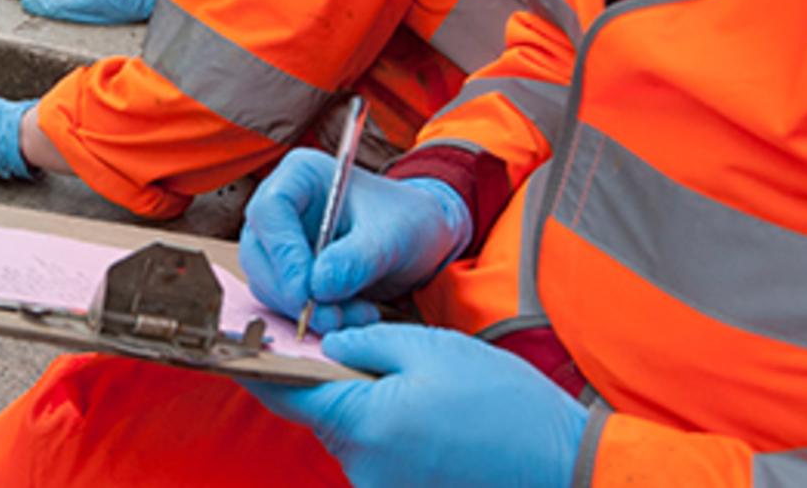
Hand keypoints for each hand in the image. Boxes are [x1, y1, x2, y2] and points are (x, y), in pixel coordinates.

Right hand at [240, 150, 471, 333]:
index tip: (307, 292)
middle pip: (259, 252)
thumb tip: (318, 287)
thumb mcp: (392, 236)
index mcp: (300, 176)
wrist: (420, 240)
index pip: (270, 212)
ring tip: (359, 314)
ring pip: (268, 283)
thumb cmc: (406, 221)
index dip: (283, 253)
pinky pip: (285, 301)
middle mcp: (281, 207)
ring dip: (308, 310)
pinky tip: (354, 314)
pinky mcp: (288, 272)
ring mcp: (281, 240)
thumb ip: (357, 258)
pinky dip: (316, 317)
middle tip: (332, 318)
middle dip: (293, 292)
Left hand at [248, 324, 586, 487]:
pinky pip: (380, 454)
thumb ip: (367, 340)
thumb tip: (327, 340)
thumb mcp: (432, 349)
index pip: (285, 392)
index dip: (260, 361)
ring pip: (353, 432)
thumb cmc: (506, 406)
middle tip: (367, 340)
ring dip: (369, 402)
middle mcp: (362, 467)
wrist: (566, 469)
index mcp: (362, 422)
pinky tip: (435, 415)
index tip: (241, 338)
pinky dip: (392, 428)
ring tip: (425, 385)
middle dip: (334, 374)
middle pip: (322, 411)